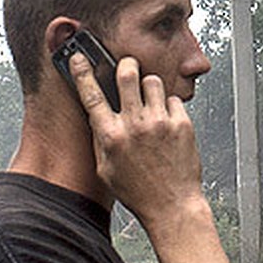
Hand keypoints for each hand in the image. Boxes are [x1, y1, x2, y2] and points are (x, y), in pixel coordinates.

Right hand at [70, 51, 205, 226]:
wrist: (172, 205)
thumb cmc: (138, 191)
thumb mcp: (106, 168)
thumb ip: (101, 139)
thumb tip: (99, 115)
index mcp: (110, 136)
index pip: (91, 95)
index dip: (82, 72)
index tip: (79, 58)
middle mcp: (134, 126)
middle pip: (127, 76)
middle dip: (126, 64)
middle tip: (128, 66)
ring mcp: (160, 123)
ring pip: (153, 82)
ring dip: (149, 85)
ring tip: (150, 100)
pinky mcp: (182, 125)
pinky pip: (174, 99)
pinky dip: (169, 105)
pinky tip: (167, 120)